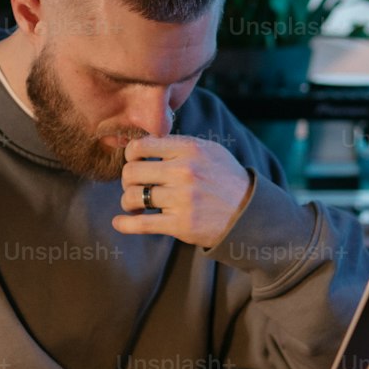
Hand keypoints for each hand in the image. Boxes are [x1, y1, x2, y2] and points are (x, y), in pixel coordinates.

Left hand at [112, 135, 253, 248]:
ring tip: (135, 206)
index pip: (140, 146)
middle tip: (134, 187)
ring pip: (132, 197)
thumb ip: (178, 145)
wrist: (249, 212)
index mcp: (189, 149)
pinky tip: (120, 223)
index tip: (134, 164)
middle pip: (131, 172)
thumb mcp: (208, 151)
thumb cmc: (224, 179)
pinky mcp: (181, 224)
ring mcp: (182, 199)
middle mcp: (185, 171)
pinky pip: (141, 224)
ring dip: (128, 203)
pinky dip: (125, 224)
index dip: (130, 156)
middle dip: (127, 181)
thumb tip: (142, 144)